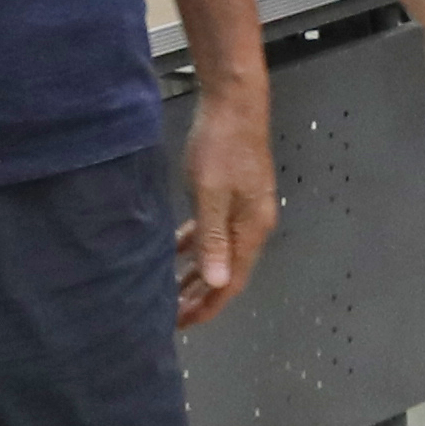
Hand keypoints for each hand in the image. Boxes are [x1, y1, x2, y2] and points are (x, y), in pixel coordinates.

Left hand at [172, 75, 278, 329]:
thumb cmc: (222, 145)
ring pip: (219, 252)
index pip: (232, 281)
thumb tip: (217, 281)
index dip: (209, 306)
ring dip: (197, 273)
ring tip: (171, 291)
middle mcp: (253, 224)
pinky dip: (196, 245)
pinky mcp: (233, 195)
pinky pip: (214, 231)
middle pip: (227, 271)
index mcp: (252, 229)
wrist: (235, 101)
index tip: (185, 324)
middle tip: (173, 315)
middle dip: (201, 295)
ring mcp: (244, 209)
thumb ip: (213, 239)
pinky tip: (176, 251)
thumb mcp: (211, 195)